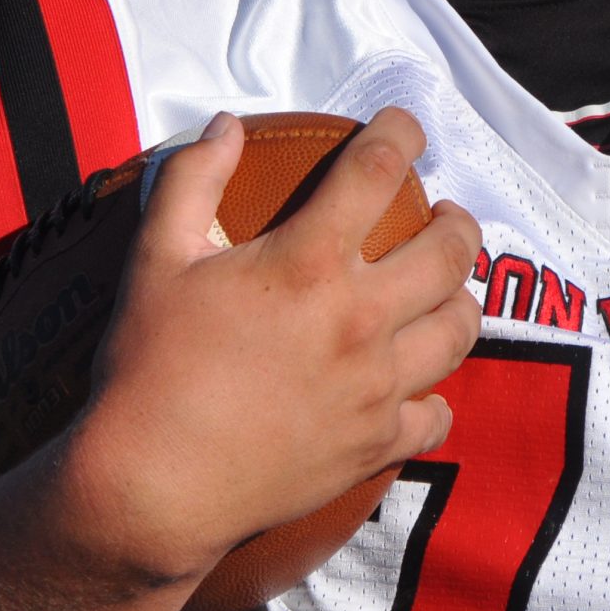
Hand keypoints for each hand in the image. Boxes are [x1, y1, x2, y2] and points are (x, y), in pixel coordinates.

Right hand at [61, 107, 484, 585]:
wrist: (152, 486)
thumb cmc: (148, 367)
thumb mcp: (156, 258)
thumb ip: (191, 178)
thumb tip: (227, 124)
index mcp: (310, 261)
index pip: (379, 169)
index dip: (402, 132)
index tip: (406, 124)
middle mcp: (361, 317)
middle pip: (450, 249)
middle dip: (457, 220)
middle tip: (443, 214)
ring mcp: (377, 385)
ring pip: (459, 328)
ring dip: (461, 297)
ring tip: (445, 288)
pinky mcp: (376, 444)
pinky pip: (437, 414)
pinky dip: (435, 395)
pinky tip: (420, 386)